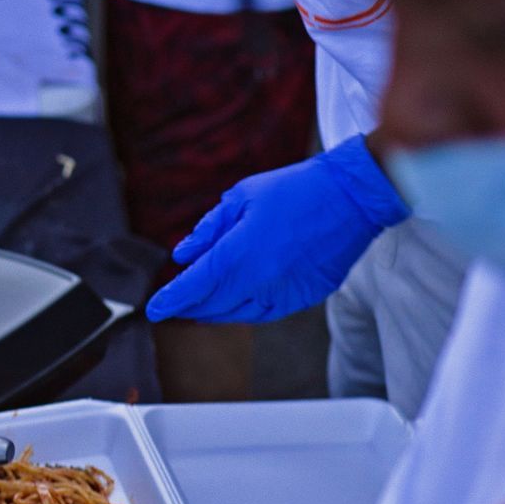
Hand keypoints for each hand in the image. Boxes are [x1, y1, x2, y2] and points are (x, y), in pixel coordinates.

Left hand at [145, 135, 409, 322]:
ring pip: (239, 314)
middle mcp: (262, 278)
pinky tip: (234, 303)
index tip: (153, 309)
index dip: (171, 299)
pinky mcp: (306, 296)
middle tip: (173, 305)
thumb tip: (182, 255)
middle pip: (214, 304)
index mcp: (242, 250)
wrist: (352, 197)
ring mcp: (286, 291)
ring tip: (199, 306)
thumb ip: (209, 229)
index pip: (196, 285)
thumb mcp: (242, 197)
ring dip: (215, 312)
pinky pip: (266, 312)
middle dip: (190, 306)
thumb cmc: (294, 189)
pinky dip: (244, 311)